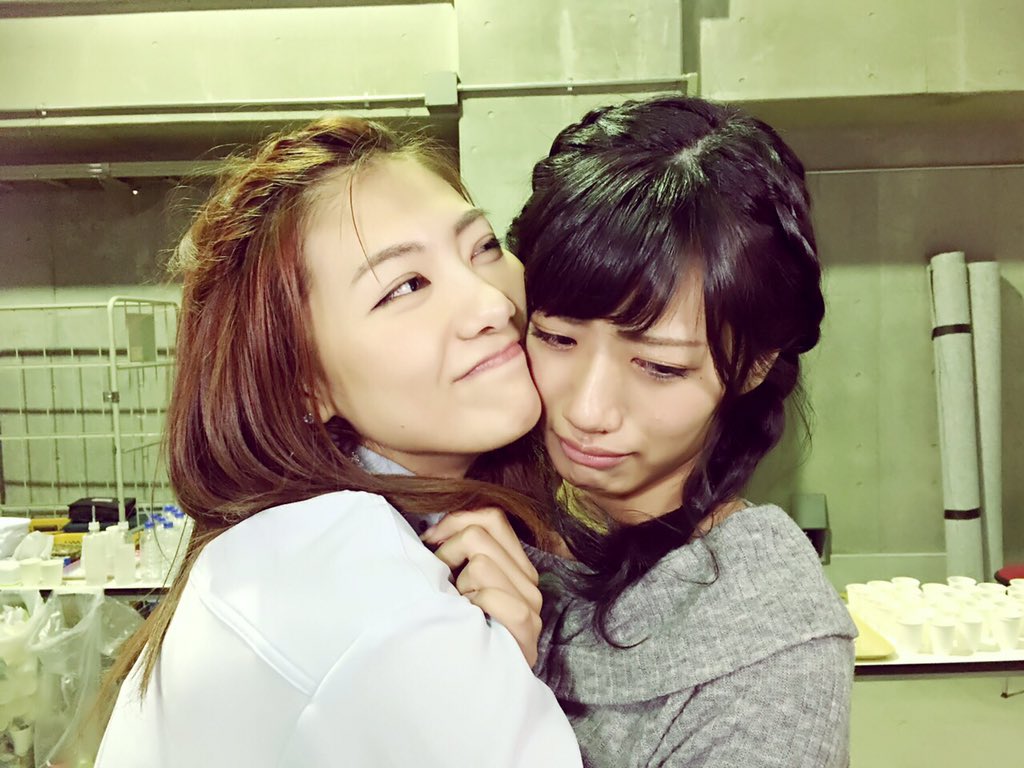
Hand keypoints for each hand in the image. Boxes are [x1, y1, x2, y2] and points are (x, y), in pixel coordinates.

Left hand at [421, 508, 542, 666]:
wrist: (478, 686)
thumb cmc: (462, 629)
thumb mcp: (461, 583)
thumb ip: (461, 552)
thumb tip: (433, 530)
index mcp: (516, 563)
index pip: (491, 516)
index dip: (455, 521)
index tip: (431, 541)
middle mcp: (529, 578)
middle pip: (479, 535)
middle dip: (448, 555)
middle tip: (442, 582)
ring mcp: (531, 602)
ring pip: (481, 564)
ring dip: (460, 587)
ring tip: (460, 608)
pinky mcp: (525, 625)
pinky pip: (490, 595)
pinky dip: (473, 605)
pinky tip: (470, 621)